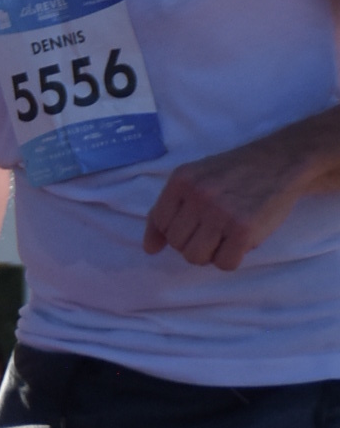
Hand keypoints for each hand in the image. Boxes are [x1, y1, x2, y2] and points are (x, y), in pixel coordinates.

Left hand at [144, 139, 310, 270]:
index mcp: (181, 181)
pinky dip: (230, 259)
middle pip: (177, 244)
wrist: (278, 163)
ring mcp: (220, 213)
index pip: (160, 223)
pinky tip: (239, 243)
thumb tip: (149, 249)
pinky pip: (224, 264)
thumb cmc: (232, 173)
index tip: (194, 225)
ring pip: (196, 257)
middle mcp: (198, 196)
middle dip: (193, 242)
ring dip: (210, 254)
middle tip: (213, 231)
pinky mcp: (244, 230)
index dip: (175, 230)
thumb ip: (167, 209)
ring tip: (224, 238)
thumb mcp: (194, 178)